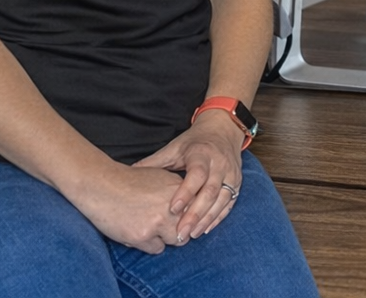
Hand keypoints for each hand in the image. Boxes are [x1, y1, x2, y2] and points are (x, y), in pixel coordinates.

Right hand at [68, 161, 194, 252]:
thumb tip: (193, 205)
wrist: (101, 185)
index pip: (199, 208)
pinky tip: (138, 231)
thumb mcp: (160, 177)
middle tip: (165, 224)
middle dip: (181, 228)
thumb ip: (178, 191)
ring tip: (151, 227)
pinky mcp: (143, 236)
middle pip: (190, 226)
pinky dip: (149, 244)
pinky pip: (157, 249)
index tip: (182, 216)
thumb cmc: (129, 180)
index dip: (191, 215)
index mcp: (179, 189)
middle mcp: (173, 206)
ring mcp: (158, 222)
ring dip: (166, 237)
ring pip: (176, 240)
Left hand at [135, 111, 244, 239]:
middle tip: (180, 233)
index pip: (197, 175)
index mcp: (203, 153)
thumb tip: (128, 174)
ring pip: (222, 200)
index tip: (172, 209)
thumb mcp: (173, 148)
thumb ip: (154, 163)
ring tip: (191, 235)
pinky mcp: (237, 182)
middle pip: (210, 191)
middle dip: (196, 214)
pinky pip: (229, 203)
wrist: (222, 130)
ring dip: (207, 219)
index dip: (186, 192)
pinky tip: (206, 229)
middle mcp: (220, 163)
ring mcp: (231, 173)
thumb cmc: (194, 142)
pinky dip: (218, 217)